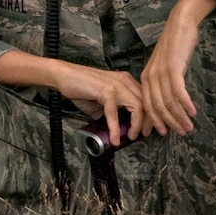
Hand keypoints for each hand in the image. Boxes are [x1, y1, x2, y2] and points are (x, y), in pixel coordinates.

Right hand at [0, 51, 144, 146]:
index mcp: (126, 81)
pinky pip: (115, 113)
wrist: (64, 76)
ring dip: (137, 125)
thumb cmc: (81, 87)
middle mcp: (124, 80)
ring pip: (137, 107)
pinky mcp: (105, 90)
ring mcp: (116, 84)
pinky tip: (115, 138)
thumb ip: (112, 112)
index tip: (151, 128)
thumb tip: (119, 130)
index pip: (147, 98)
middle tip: (146, 135)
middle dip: (150, 122)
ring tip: (132, 136)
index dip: (152, 115)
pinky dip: (115, 128)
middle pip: (147, 103)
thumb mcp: (101, 101)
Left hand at [135, 0, 215, 135]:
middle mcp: (150, 77)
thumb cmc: (175, 45)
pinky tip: (192, 112)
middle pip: (157, 107)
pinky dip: (185, 103)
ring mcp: (160, 73)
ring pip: (168, 102)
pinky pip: (177, 91)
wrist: (180, 23)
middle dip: (170, 123)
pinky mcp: (173, 68)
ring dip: (179, 117)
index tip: (163, 133)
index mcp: (146, 78)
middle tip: (182, 133)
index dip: (155, 122)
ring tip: (189, 127)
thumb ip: (164, 83)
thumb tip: (170, 101)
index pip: (147, 106)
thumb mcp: (165, 66)